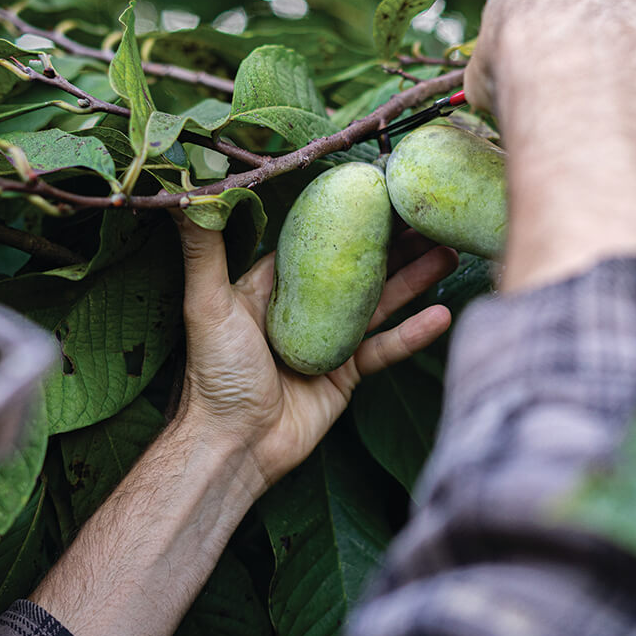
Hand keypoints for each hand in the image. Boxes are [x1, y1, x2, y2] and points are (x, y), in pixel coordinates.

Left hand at [173, 216, 456, 490]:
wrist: (233, 446)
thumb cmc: (215, 374)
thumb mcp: (206, 303)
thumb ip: (203, 251)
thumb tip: (187, 195)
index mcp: (271, 287)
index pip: (316, 241)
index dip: (348, 215)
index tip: (380, 189)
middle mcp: (304, 311)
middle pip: (356, 269)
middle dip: (393, 244)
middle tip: (430, 218)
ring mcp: (328, 343)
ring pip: (379, 303)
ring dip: (413, 279)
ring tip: (449, 252)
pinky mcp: (347, 376)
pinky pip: (385, 349)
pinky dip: (412, 334)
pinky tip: (442, 315)